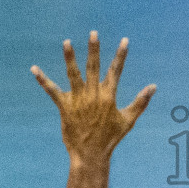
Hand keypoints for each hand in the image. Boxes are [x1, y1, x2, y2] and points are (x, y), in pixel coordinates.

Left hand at [32, 32, 155, 165]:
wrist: (91, 154)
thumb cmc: (111, 138)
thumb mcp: (129, 120)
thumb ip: (141, 102)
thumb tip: (153, 87)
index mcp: (109, 96)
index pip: (116, 71)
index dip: (120, 55)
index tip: (124, 41)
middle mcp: (93, 95)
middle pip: (94, 67)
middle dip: (94, 49)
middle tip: (93, 33)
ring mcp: (78, 100)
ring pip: (73, 74)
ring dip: (70, 58)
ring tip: (67, 42)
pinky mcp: (65, 107)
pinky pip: (52, 91)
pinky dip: (43, 80)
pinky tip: (34, 69)